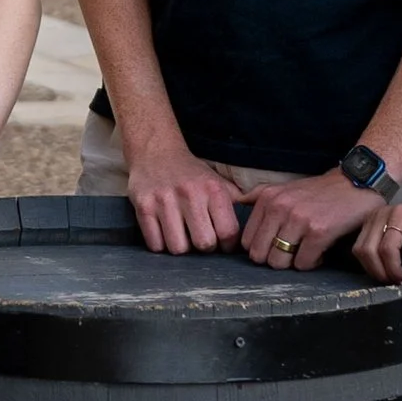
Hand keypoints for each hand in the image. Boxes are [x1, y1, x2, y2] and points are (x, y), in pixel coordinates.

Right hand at [123, 128, 245, 256]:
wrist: (156, 152)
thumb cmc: (191, 174)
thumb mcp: (218, 181)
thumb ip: (236, 203)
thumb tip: (258, 224)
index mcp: (213, 189)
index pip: (228, 232)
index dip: (227, 245)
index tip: (222, 244)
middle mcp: (190, 194)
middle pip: (204, 244)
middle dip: (204, 248)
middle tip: (200, 239)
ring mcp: (164, 201)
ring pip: (178, 248)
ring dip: (181, 247)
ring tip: (182, 237)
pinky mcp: (143, 207)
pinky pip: (155, 244)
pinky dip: (160, 245)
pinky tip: (165, 233)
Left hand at [240, 169, 380, 273]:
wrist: (356, 183)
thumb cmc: (319, 191)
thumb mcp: (284, 187)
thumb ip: (258, 195)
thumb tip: (234, 203)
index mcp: (267, 198)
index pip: (247, 241)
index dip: (262, 248)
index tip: (279, 244)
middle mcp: (279, 207)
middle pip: (259, 256)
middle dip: (275, 258)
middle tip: (293, 251)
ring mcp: (299, 220)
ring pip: (278, 262)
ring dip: (293, 263)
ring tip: (306, 251)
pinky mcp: (318, 232)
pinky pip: (302, 264)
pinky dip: (312, 263)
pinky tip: (320, 252)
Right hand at [354, 199, 401, 286]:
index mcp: (401, 215)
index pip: (387, 248)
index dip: (393, 269)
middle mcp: (381, 214)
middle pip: (368, 250)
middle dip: (379, 271)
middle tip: (394, 283)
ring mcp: (372, 217)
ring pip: (359, 250)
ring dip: (371, 268)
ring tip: (388, 277)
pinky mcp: (367, 224)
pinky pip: (359, 247)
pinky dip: (368, 262)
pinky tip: (381, 269)